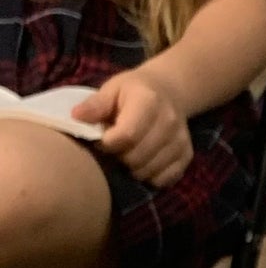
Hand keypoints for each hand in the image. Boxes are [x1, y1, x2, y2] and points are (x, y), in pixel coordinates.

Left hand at [74, 68, 192, 186]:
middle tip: (113, 150)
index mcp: (149, 101)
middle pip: (137, 157)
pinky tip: (143, 164)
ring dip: (132, 170)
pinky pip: (167, 178)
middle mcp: (170, 121)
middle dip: (118, 159)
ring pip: (150, 171)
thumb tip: (76, 117)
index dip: (107, 144)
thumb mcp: (112, 89)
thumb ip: (95, 104)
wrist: (168, 91)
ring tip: (126, 155)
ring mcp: (181, 139)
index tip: (100, 140)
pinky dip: (151, 177)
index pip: (127, 135)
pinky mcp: (187, 154)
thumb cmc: (132, 91)